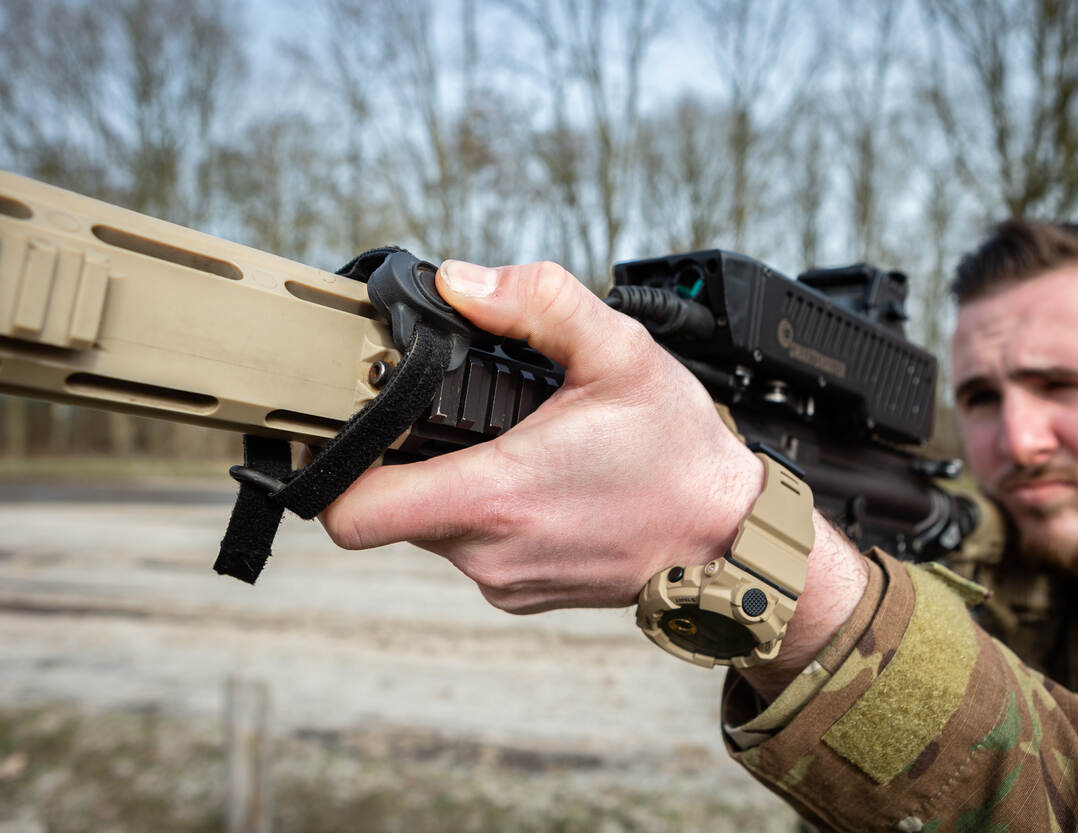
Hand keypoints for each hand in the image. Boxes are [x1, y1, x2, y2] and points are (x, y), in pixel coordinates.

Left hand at [320, 259, 766, 613]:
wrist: (728, 538)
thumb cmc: (679, 455)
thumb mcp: (619, 352)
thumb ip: (537, 302)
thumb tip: (460, 282)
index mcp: (495, 495)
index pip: (351, 512)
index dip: (330, 467)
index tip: (343, 430)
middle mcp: (488, 553)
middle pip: (388, 508)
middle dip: (403, 458)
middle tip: (442, 414)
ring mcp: (505, 581)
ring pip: (430, 527)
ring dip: (447, 483)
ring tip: (505, 443)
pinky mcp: (522, 593)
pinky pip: (472, 548)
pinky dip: (484, 512)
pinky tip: (534, 480)